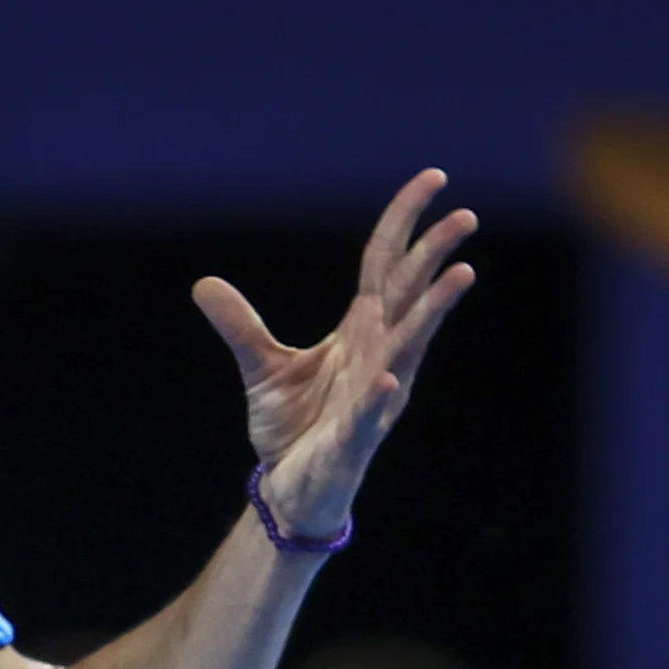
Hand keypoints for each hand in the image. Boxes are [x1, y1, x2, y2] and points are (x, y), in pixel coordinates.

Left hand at [193, 168, 478, 540]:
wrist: (293, 488)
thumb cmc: (294, 427)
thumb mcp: (261, 367)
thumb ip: (239, 326)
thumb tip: (203, 284)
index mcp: (363, 330)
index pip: (389, 264)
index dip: (406, 221)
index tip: (434, 180)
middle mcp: (380, 353)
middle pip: (411, 292)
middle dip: (436, 254)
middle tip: (465, 215)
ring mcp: (376, 393)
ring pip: (410, 343)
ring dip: (434, 309)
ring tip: (462, 273)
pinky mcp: (357, 435)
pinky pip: (371, 412)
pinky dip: (380, 394)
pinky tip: (389, 377)